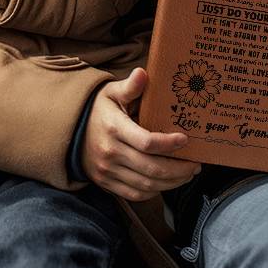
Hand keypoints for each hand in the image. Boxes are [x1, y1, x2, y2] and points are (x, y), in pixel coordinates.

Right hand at [81, 67, 200, 200]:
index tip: (186, 139)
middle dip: (178, 169)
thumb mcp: (112, 92)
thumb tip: (142, 72)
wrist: (72, 131)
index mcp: (114, 128)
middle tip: (195, 164)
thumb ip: (130, 86)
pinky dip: (154, 191)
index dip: (169, 144)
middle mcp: (111, 153)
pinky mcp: (107, 184)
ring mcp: (108, 171)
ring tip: (187, 174)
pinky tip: (168, 183)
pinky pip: (135, 194)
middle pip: (150, 168)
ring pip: (145, 185)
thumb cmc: (99, 109)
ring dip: (171, 183)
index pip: (146, 142)